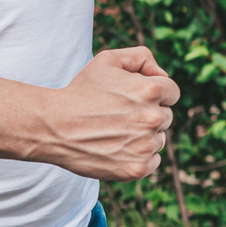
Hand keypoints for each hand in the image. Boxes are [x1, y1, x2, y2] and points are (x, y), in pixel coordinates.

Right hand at [40, 46, 179, 179]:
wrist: (53, 126)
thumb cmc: (80, 91)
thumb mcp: (108, 60)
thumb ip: (141, 57)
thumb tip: (162, 75)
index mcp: (150, 90)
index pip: (172, 92)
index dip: (153, 93)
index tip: (134, 98)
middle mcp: (152, 118)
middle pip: (166, 116)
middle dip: (147, 114)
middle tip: (119, 115)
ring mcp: (145, 146)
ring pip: (159, 139)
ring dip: (144, 136)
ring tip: (115, 131)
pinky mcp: (136, 169)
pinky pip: (153, 161)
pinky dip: (140, 156)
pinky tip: (117, 148)